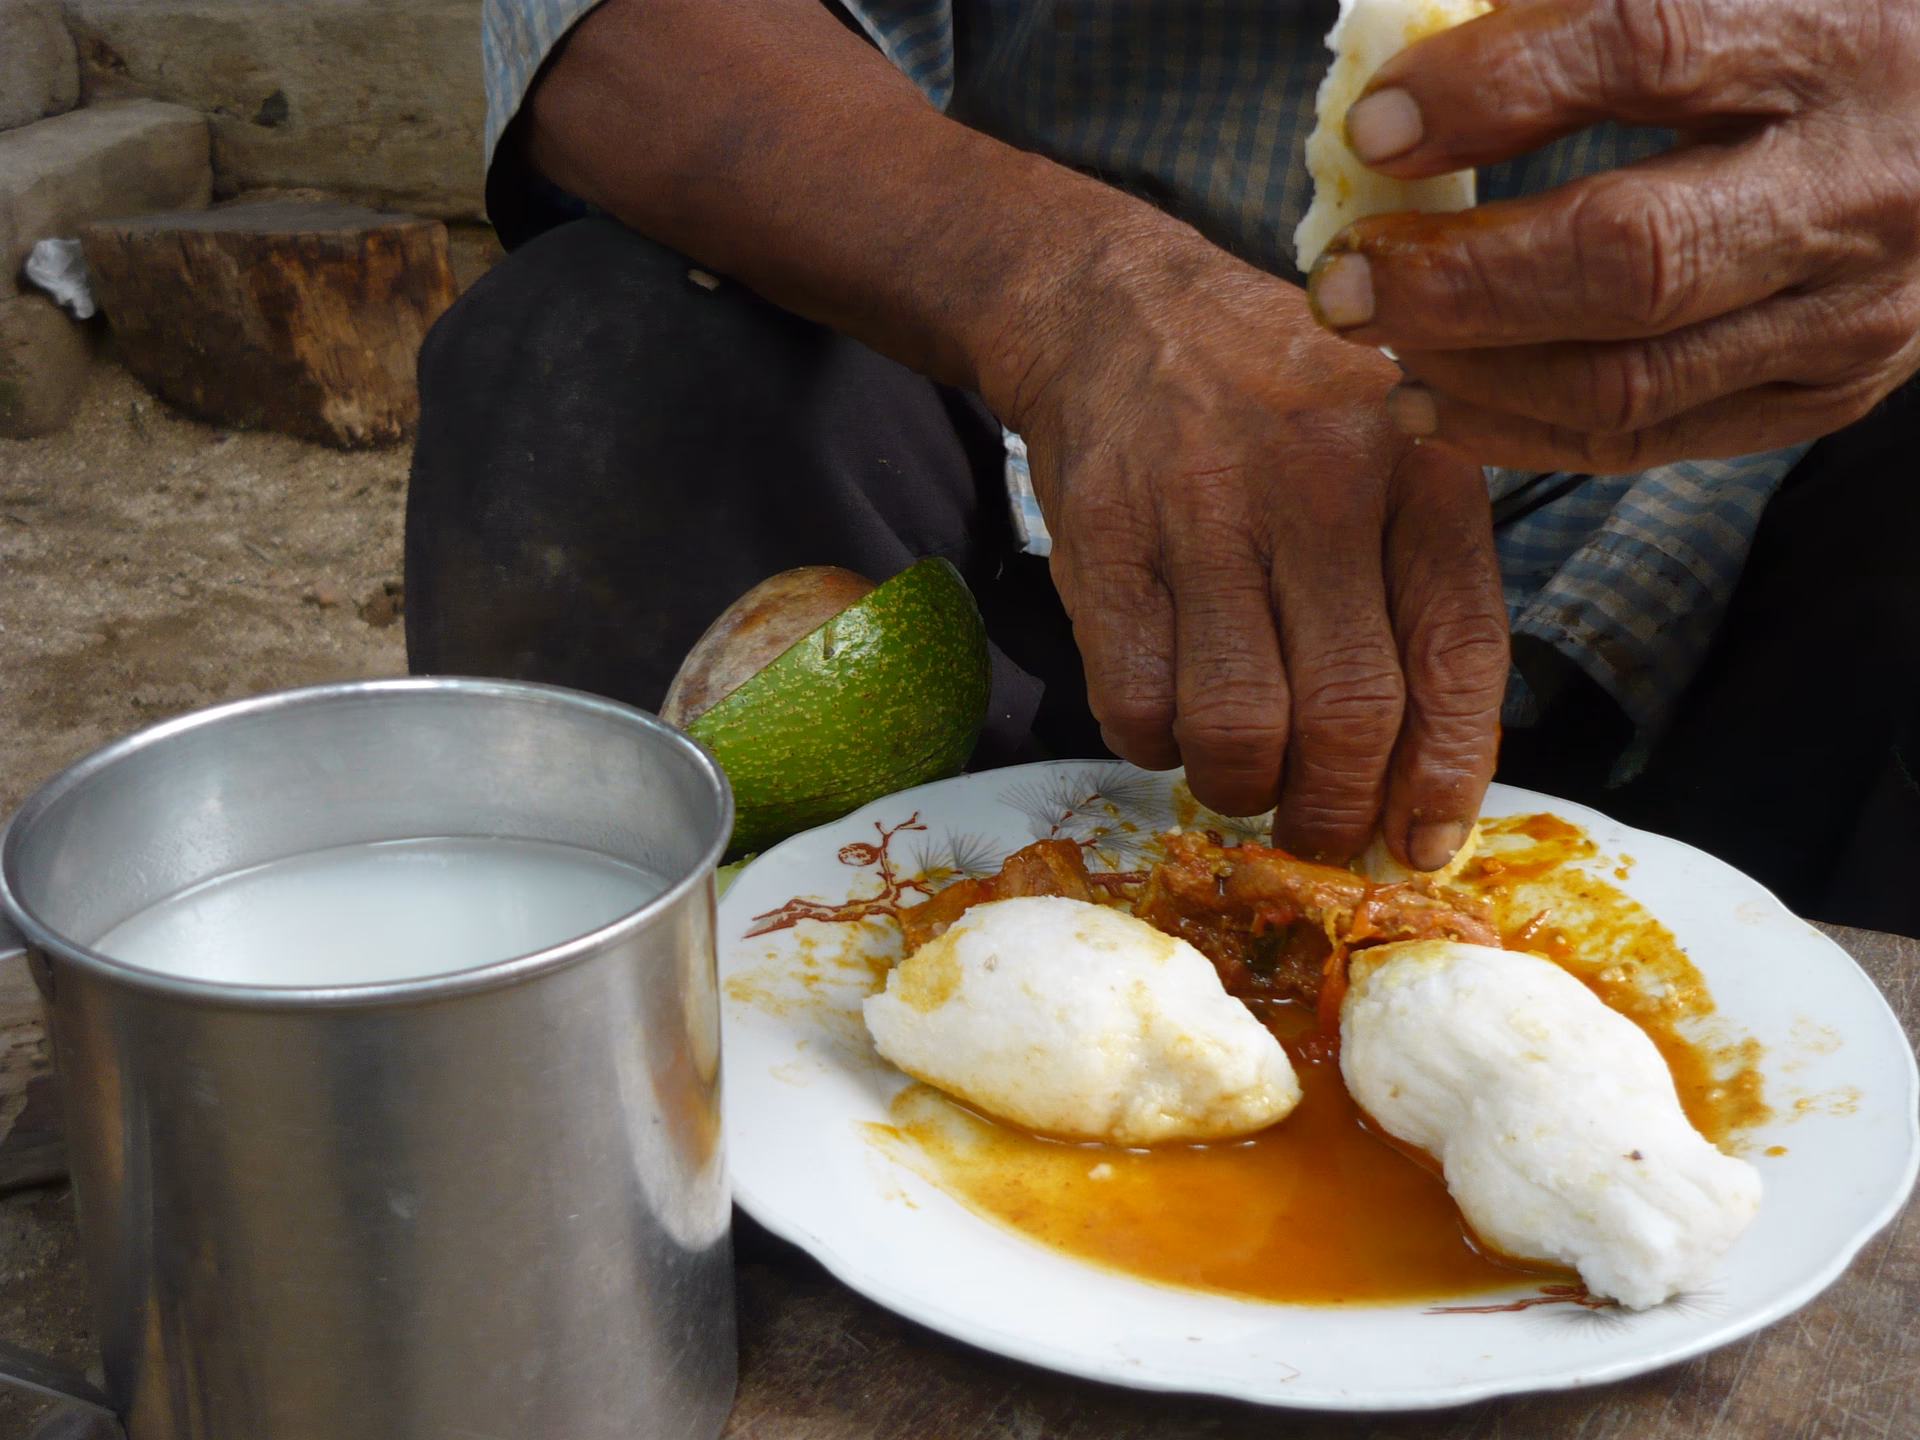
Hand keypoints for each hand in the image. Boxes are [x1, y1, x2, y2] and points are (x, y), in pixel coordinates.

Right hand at [998, 236, 1508, 867]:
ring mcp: (1205, 514)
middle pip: (1348, 717)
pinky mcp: (1106, 544)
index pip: (1457, 660)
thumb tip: (1422, 788)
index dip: (1444, 778)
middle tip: (1313, 829)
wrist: (1120, 315)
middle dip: (1331, 809)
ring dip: (1240, 787)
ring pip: (1238, 730)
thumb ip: (1420, 597)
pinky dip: (1155, 746)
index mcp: (1420, 469)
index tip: (1418, 842)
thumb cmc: (1276, 410)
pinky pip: (1138, 707)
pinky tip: (1168, 715)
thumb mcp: (1391, 460)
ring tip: (1240, 770)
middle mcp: (1323, 486)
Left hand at [1306, 0, 1919, 470]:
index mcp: (1836, 35)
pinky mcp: (1825, 392)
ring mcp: (1848, 311)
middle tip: (1342, 280)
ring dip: (1469, 370)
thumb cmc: (1829, 36)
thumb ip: (1591, 6)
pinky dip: (1520, 432)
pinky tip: (1436, 402)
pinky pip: (1648, 440)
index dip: (1492, 91)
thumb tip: (1415, 51)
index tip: (1376, 123)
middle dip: (1454, 281)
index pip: (1644, 48)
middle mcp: (1854, 186)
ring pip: (1623, 379)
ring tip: (1374, 337)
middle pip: (1624, 258)